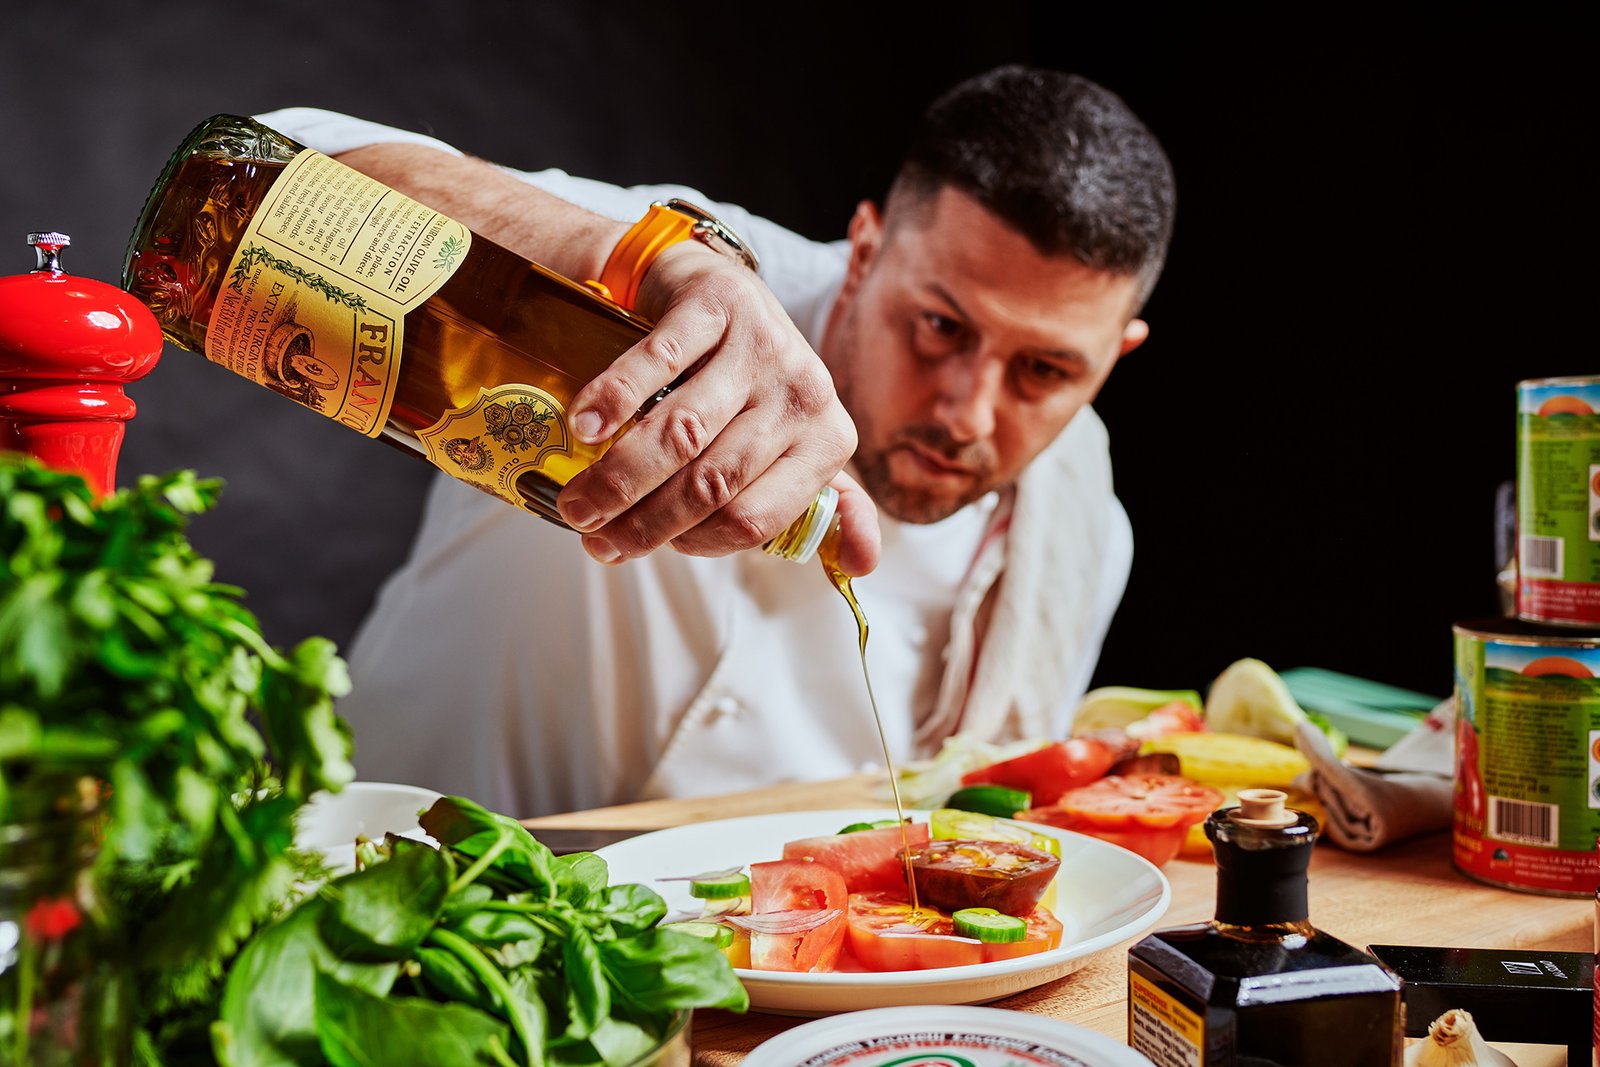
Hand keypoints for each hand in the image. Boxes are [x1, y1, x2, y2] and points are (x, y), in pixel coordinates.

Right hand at [554, 242, 879, 573]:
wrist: (719, 290)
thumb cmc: (753, 385)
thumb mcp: (796, 446)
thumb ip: (826, 509)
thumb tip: (861, 566)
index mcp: (827, 441)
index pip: (755, 519)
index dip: (692, 545)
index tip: (644, 549)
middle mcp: (803, 394)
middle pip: (712, 483)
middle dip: (643, 522)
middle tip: (593, 538)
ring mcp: (762, 344)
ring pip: (682, 433)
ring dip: (618, 475)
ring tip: (577, 501)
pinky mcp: (718, 300)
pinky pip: (658, 361)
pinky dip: (614, 398)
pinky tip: (584, 426)